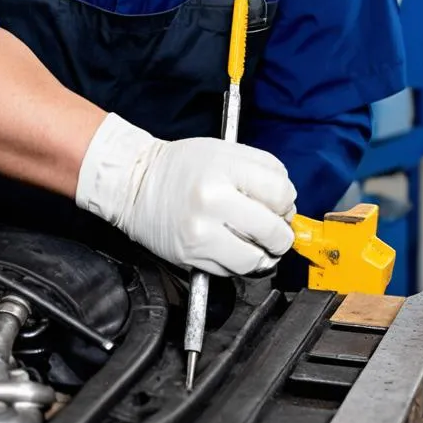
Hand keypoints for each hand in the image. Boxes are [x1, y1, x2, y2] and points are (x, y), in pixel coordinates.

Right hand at [75, 113, 296, 276]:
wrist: (134, 182)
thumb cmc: (179, 167)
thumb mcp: (222, 152)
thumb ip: (261, 172)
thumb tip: (288, 208)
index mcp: (224, 166)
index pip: (282, 192)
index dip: (285, 202)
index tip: (277, 205)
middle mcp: (214, 198)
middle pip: (275, 231)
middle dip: (279, 234)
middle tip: (269, 229)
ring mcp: (202, 229)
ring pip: (258, 259)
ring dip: (261, 254)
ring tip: (249, 240)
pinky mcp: (192, 253)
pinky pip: (233, 271)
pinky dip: (236, 263)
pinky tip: (225, 245)